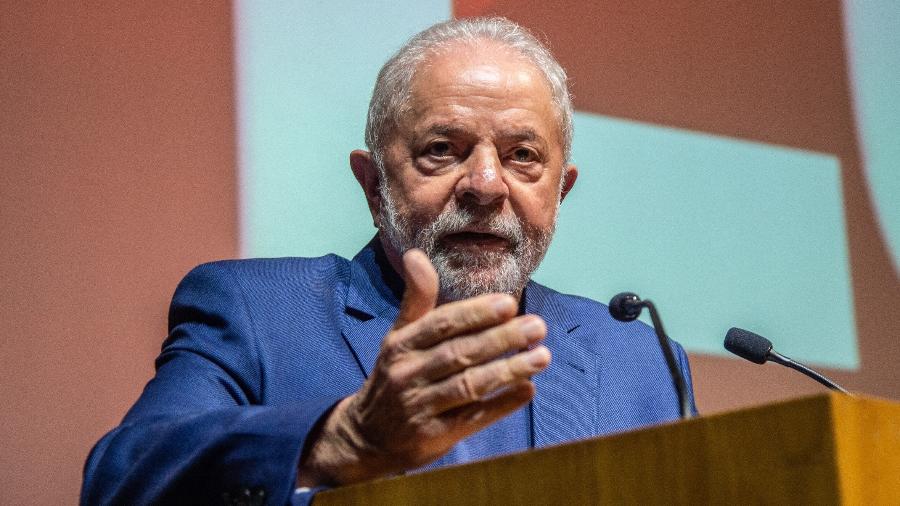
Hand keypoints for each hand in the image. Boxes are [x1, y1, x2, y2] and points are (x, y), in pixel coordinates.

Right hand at [297, 249, 549, 485]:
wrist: (368, 438)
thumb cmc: (395, 376)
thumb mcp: (398, 337)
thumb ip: (416, 299)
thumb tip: (416, 255)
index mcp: (400, 345)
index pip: (441, 324)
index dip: (475, 313)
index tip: (509, 303)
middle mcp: (407, 374)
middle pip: (459, 353)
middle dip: (501, 338)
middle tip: (537, 327)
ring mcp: (419, 408)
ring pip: (469, 385)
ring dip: (508, 370)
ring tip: (542, 357)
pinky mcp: (433, 437)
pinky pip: (472, 419)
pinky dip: (501, 405)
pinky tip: (527, 391)